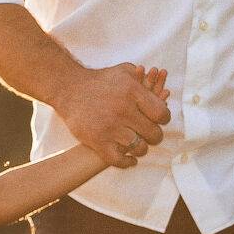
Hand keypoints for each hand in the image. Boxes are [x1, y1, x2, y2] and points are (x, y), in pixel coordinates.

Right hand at [55, 62, 169, 168]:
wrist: (69, 89)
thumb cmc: (100, 81)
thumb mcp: (123, 71)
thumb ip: (145, 79)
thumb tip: (161, 88)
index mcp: (132, 92)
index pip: (161, 114)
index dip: (164, 119)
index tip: (159, 120)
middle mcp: (123, 110)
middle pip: (153, 134)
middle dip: (154, 135)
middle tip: (149, 133)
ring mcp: (110, 127)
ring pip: (139, 148)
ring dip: (141, 148)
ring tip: (138, 144)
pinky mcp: (97, 141)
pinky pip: (119, 159)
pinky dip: (127, 162)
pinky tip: (130, 158)